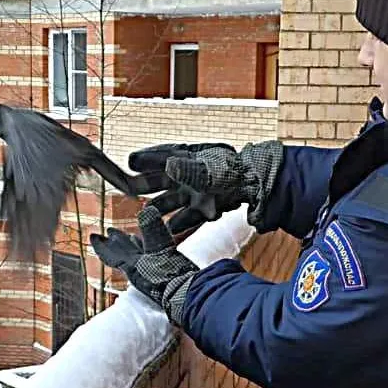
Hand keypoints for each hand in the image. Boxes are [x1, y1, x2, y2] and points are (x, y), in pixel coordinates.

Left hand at [90, 206, 197, 323]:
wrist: (189, 296)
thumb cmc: (173, 278)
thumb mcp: (162, 249)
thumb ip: (154, 229)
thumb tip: (146, 210)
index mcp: (133, 266)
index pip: (112, 254)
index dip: (102, 245)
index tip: (93, 237)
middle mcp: (139, 271)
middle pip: (123, 255)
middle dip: (115, 244)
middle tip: (108, 234)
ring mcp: (150, 276)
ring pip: (137, 258)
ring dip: (132, 247)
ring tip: (131, 238)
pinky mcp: (164, 278)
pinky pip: (149, 262)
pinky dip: (147, 252)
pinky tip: (151, 251)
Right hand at [128, 140, 283, 234]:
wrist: (259, 187)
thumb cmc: (234, 171)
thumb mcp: (211, 169)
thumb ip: (191, 170)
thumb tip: (169, 165)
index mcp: (188, 157)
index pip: (161, 156)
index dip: (145, 159)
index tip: (130, 161)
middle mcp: (188, 174)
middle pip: (160, 180)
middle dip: (144, 185)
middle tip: (127, 189)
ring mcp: (195, 192)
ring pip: (170, 201)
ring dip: (159, 208)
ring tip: (146, 216)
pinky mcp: (204, 208)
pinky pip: (186, 216)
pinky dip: (179, 223)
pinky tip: (169, 231)